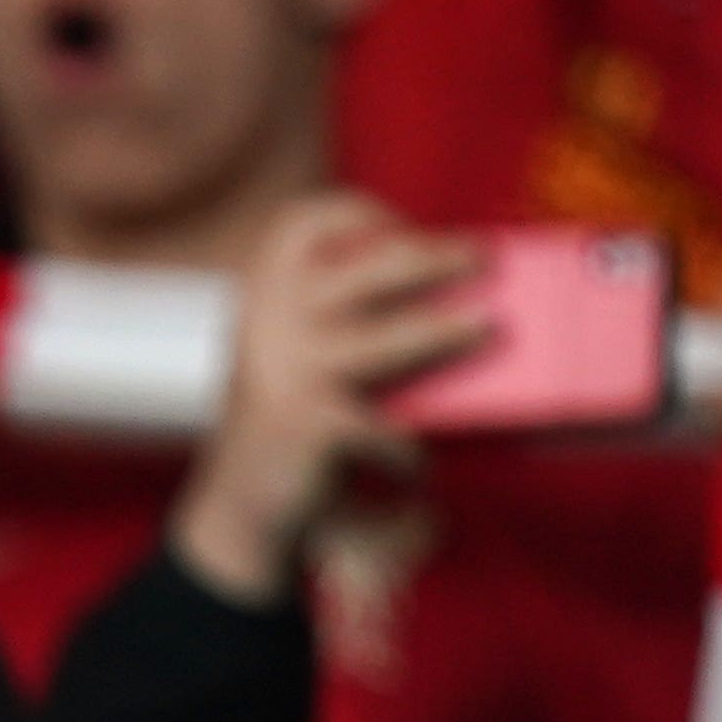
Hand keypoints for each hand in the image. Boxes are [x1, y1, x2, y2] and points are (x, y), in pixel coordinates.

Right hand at [170, 197, 489, 603]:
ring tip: (487, 328)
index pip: (301, 223)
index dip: (357, 211)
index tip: (401, 227)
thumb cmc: (284, 424)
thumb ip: (339, 319)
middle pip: (372, 267)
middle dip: (438, 256)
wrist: (235, 510)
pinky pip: (383, 426)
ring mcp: (286, 370)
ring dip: (447, 332)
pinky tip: (418, 468)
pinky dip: (408, 451)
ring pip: (391, 339)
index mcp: (259, 296)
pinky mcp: (307, 422)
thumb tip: (443, 293)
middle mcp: (268, 322)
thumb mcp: (294, 358)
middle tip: (484, 256)